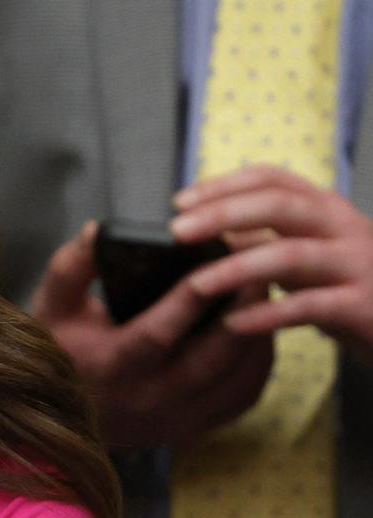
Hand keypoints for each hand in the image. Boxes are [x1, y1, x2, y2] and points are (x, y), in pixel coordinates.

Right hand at [32, 220, 272, 446]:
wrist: (60, 416)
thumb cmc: (62, 350)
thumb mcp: (53, 307)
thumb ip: (71, 267)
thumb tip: (99, 231)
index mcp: (111, 368)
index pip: (158, 333)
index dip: (190, 298)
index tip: (218, 258)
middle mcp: (147, 400)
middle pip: (212, 358)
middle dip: (244, 310)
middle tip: (265, 264)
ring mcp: (176, 420)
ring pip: (238, 377)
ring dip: (259, 333)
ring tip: (269, 290)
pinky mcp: (195, 429)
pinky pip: (244, 395)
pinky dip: (259, 361)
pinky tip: (260, 329)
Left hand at [175, 165, 372, 361]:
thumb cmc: (348, 288)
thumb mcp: (304, 258)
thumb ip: (262, 242)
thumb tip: (204, 231)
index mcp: (325, 208)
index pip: (272, 179)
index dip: (224, 185)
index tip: (180, 200)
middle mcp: (344, 227)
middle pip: (279, 206)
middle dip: (223, 214)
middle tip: (177, 231)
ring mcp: (358, 264)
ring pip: (291, 255)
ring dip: (237, 268)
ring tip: (196, 284)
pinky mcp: (365, 304)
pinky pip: (310, 306)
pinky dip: (268, 314)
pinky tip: (234, 324)